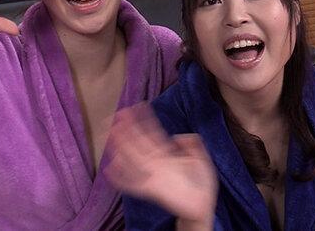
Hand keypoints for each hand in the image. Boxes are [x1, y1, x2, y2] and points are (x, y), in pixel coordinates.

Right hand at [104, 103, 216, 226]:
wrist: (203, 207)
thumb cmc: (202, 184)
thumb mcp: (202, 158)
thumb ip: (193, 143)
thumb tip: (177, 136)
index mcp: (168, 154)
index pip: (153, 132)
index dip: (145, 119)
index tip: (138, 106)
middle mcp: (158, 162)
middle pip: (139, 142)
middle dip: (129, 128)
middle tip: (117, 114)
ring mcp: (154, 175)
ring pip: (134, 157)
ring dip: (122, 145)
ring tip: (111, 132)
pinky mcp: (152, 191)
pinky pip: (133, 183)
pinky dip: (121, 177)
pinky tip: (111, 168)